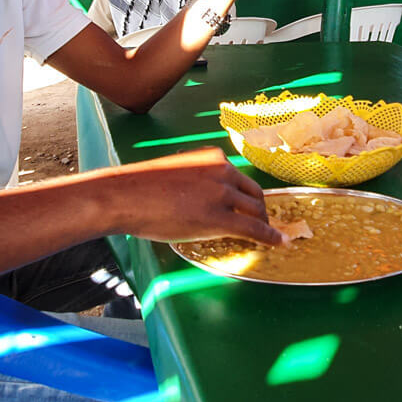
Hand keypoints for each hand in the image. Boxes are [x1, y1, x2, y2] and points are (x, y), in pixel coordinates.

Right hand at [109, 148, 287, 245]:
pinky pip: (253, 229)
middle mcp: (223, 171)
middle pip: (255, 194)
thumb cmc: (142, 188)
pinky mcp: (219, 218)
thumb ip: (199, 180)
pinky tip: (276, 243)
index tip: (254, 208)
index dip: (250, 198)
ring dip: (264, 225)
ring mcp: (222, 194)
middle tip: (262, 225)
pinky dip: (268, 237)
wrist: (125, 196)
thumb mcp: (179, 173)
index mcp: (213, 158)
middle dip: (261, 212)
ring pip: (256, 212)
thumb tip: (207, 200)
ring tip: (266, 237)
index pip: (241, 180)